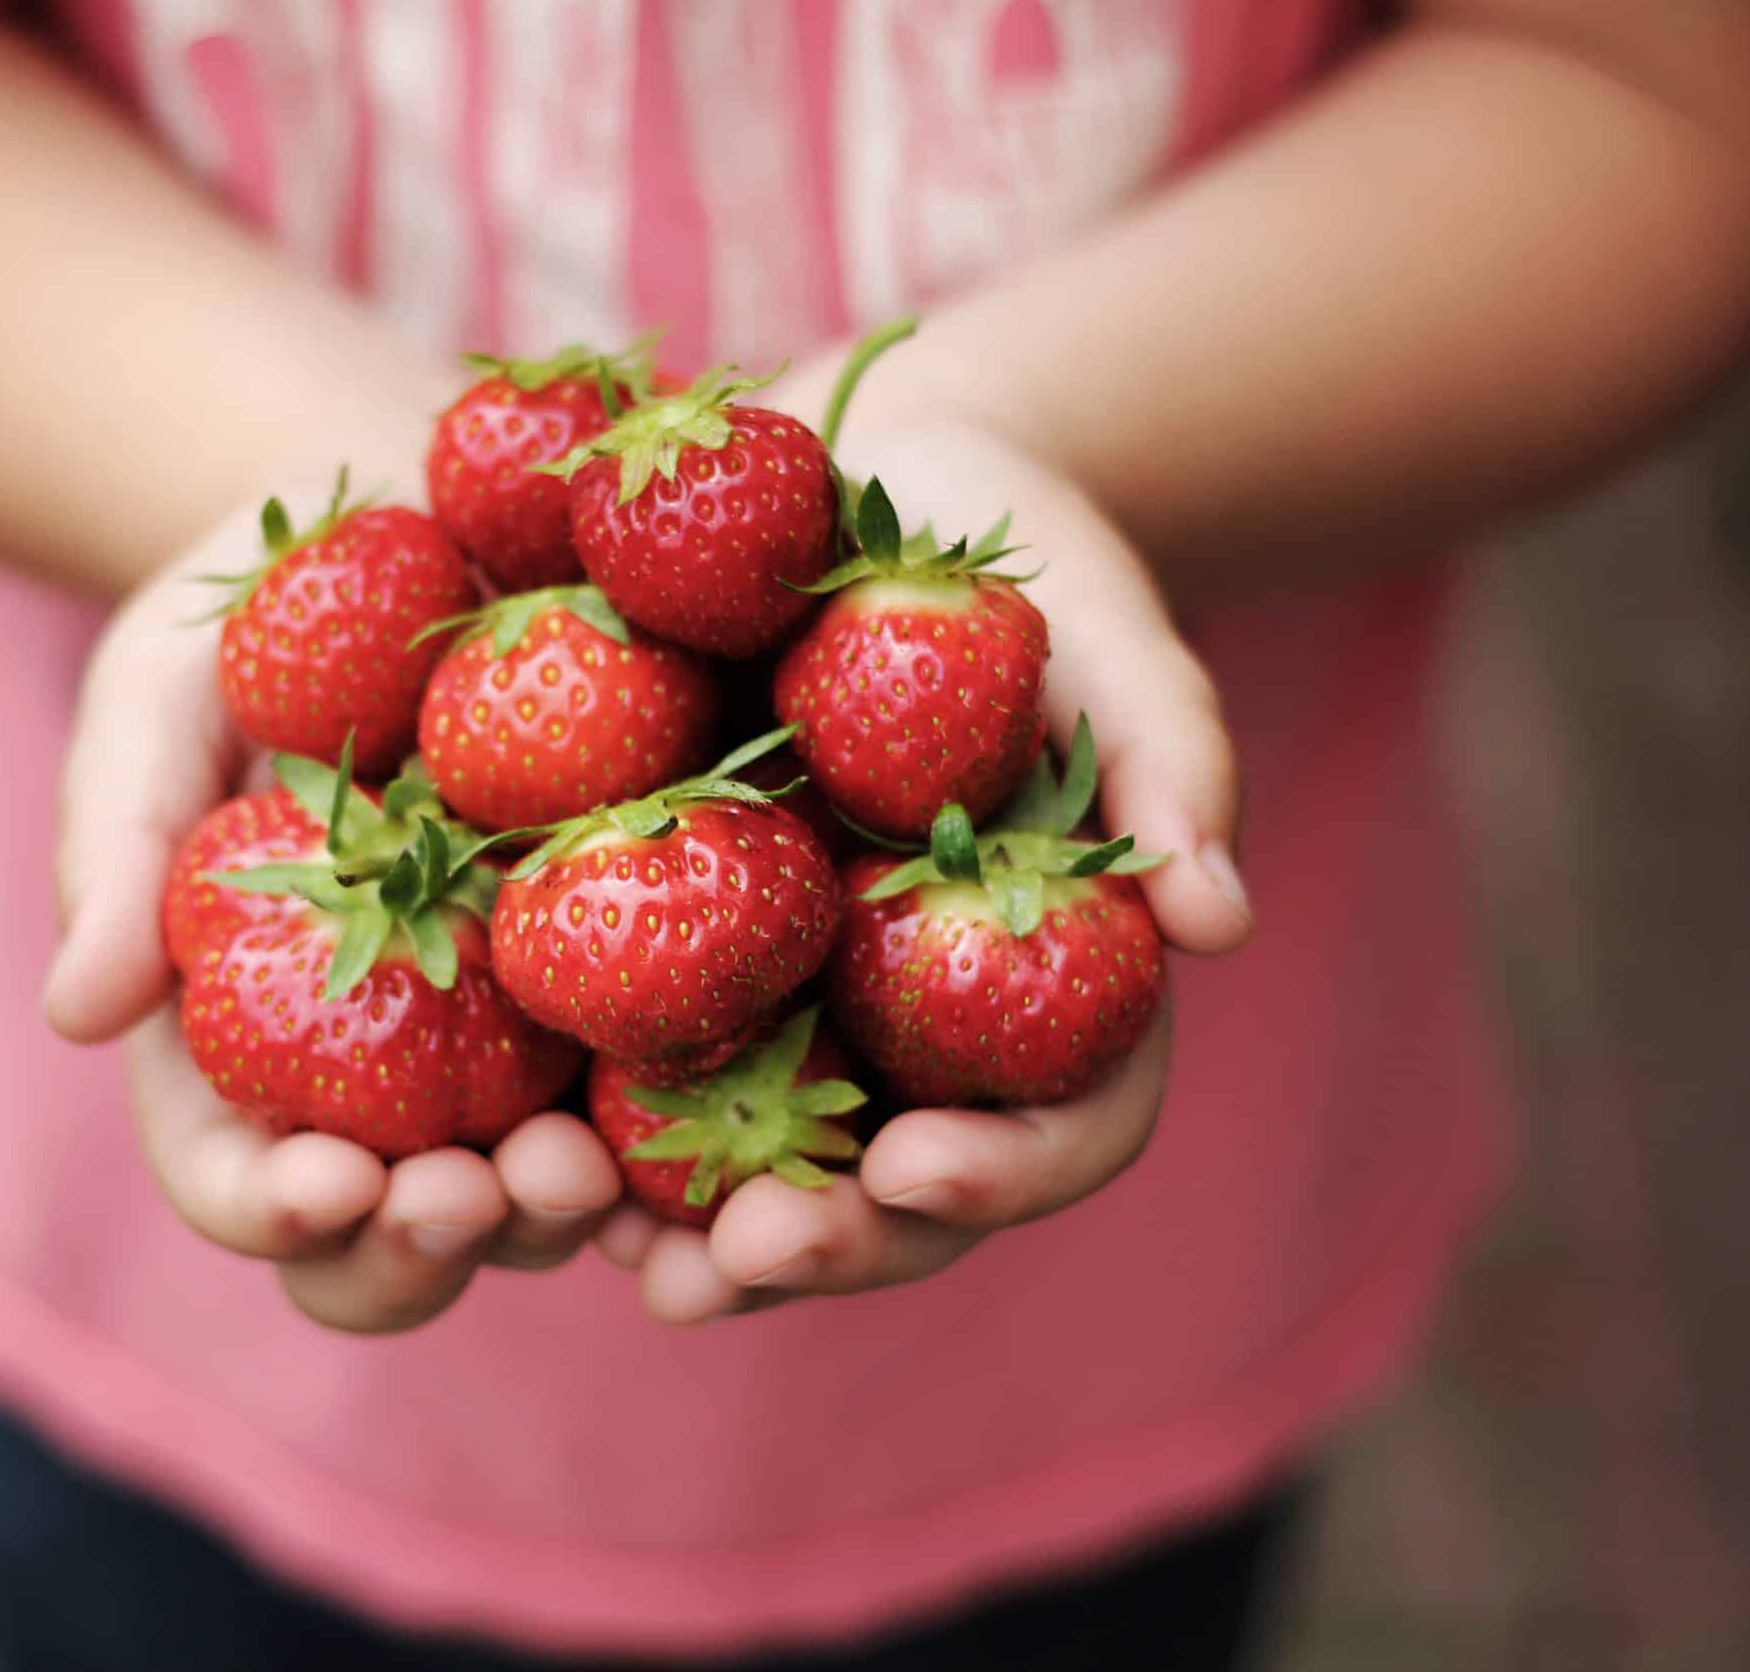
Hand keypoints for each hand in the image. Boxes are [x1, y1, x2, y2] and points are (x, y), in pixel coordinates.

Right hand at [41, 466, 625, 1334]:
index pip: (239, 1179)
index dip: (272, 1213)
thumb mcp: (156, 697)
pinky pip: (671, 1089)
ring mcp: (521, 1042)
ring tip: (587, 1162)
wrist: (426, 516)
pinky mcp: (640, 977)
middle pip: (392, 1236)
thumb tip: (76, 1016)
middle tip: (471, 1197)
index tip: (322, 1187)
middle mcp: (384, 1074)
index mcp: (248, 1037)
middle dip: (425, 1249)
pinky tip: (714, 1116)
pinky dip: (683, 1136)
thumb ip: (115, 846)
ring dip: (558, 1213)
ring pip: (536, 1197)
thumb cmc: (256, 613)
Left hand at [596, 415, 1254, 1322]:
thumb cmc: (1009, 561)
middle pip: (905, 1195)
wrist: (854, 490)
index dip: (1008, 1172)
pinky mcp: (679, 964)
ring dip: (701, 1238)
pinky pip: (642, 1074)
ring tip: (618, 1255)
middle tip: (745, 1258)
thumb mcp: (1103, 632)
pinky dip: (596, 1130)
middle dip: (835, 1244)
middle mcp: (929, 1031)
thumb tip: (1221, 922)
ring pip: (768, 1172)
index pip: (1069, 1122)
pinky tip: (528, 1151)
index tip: (918, 1168)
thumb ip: (1169, 759)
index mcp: (1057, 985)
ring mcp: (806, 1011)